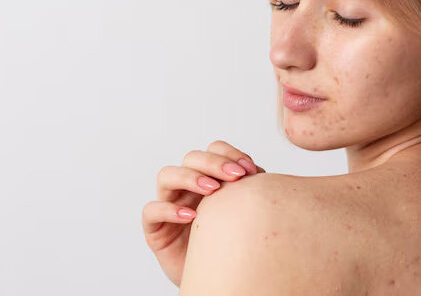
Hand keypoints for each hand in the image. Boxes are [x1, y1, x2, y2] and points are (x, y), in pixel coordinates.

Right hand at [141, 140, 264, 286]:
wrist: (220, 279)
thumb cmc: (232, 243)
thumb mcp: (244, 212)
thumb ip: (248, 190)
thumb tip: (259, 175)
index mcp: (210, 177)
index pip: (214, 150)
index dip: (229, 154)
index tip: (249, 169)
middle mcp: (187, 187)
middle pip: (191, 158)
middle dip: (214, 163)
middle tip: (235, 175)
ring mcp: (169, 204)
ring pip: (167, 175)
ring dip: (190, 177)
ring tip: (212, 189)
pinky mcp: (155, 228)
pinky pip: (151, 210)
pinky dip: (169, 209)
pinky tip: (191, 217)